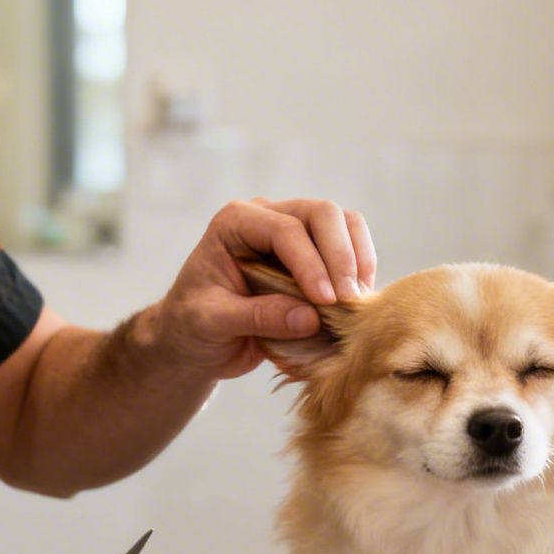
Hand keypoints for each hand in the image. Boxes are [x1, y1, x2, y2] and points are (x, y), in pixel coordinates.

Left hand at [152, 198, 377, 378]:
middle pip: (322, 213)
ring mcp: (294, 231)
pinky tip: (358, 302)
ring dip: (357, 259)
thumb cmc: (192, 326)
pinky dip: (360, 271)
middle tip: (348, 301)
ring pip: (344, 224)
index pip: (285, 229)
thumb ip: (257, 317)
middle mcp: (267, 217)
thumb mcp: (212, 323)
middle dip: (341, 256)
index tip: (326, 302)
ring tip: (358, 301)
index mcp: (235, 223)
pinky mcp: (313, 254)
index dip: (311, 263)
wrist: (194, 339)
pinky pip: (349, 247)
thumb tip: (311, 318)